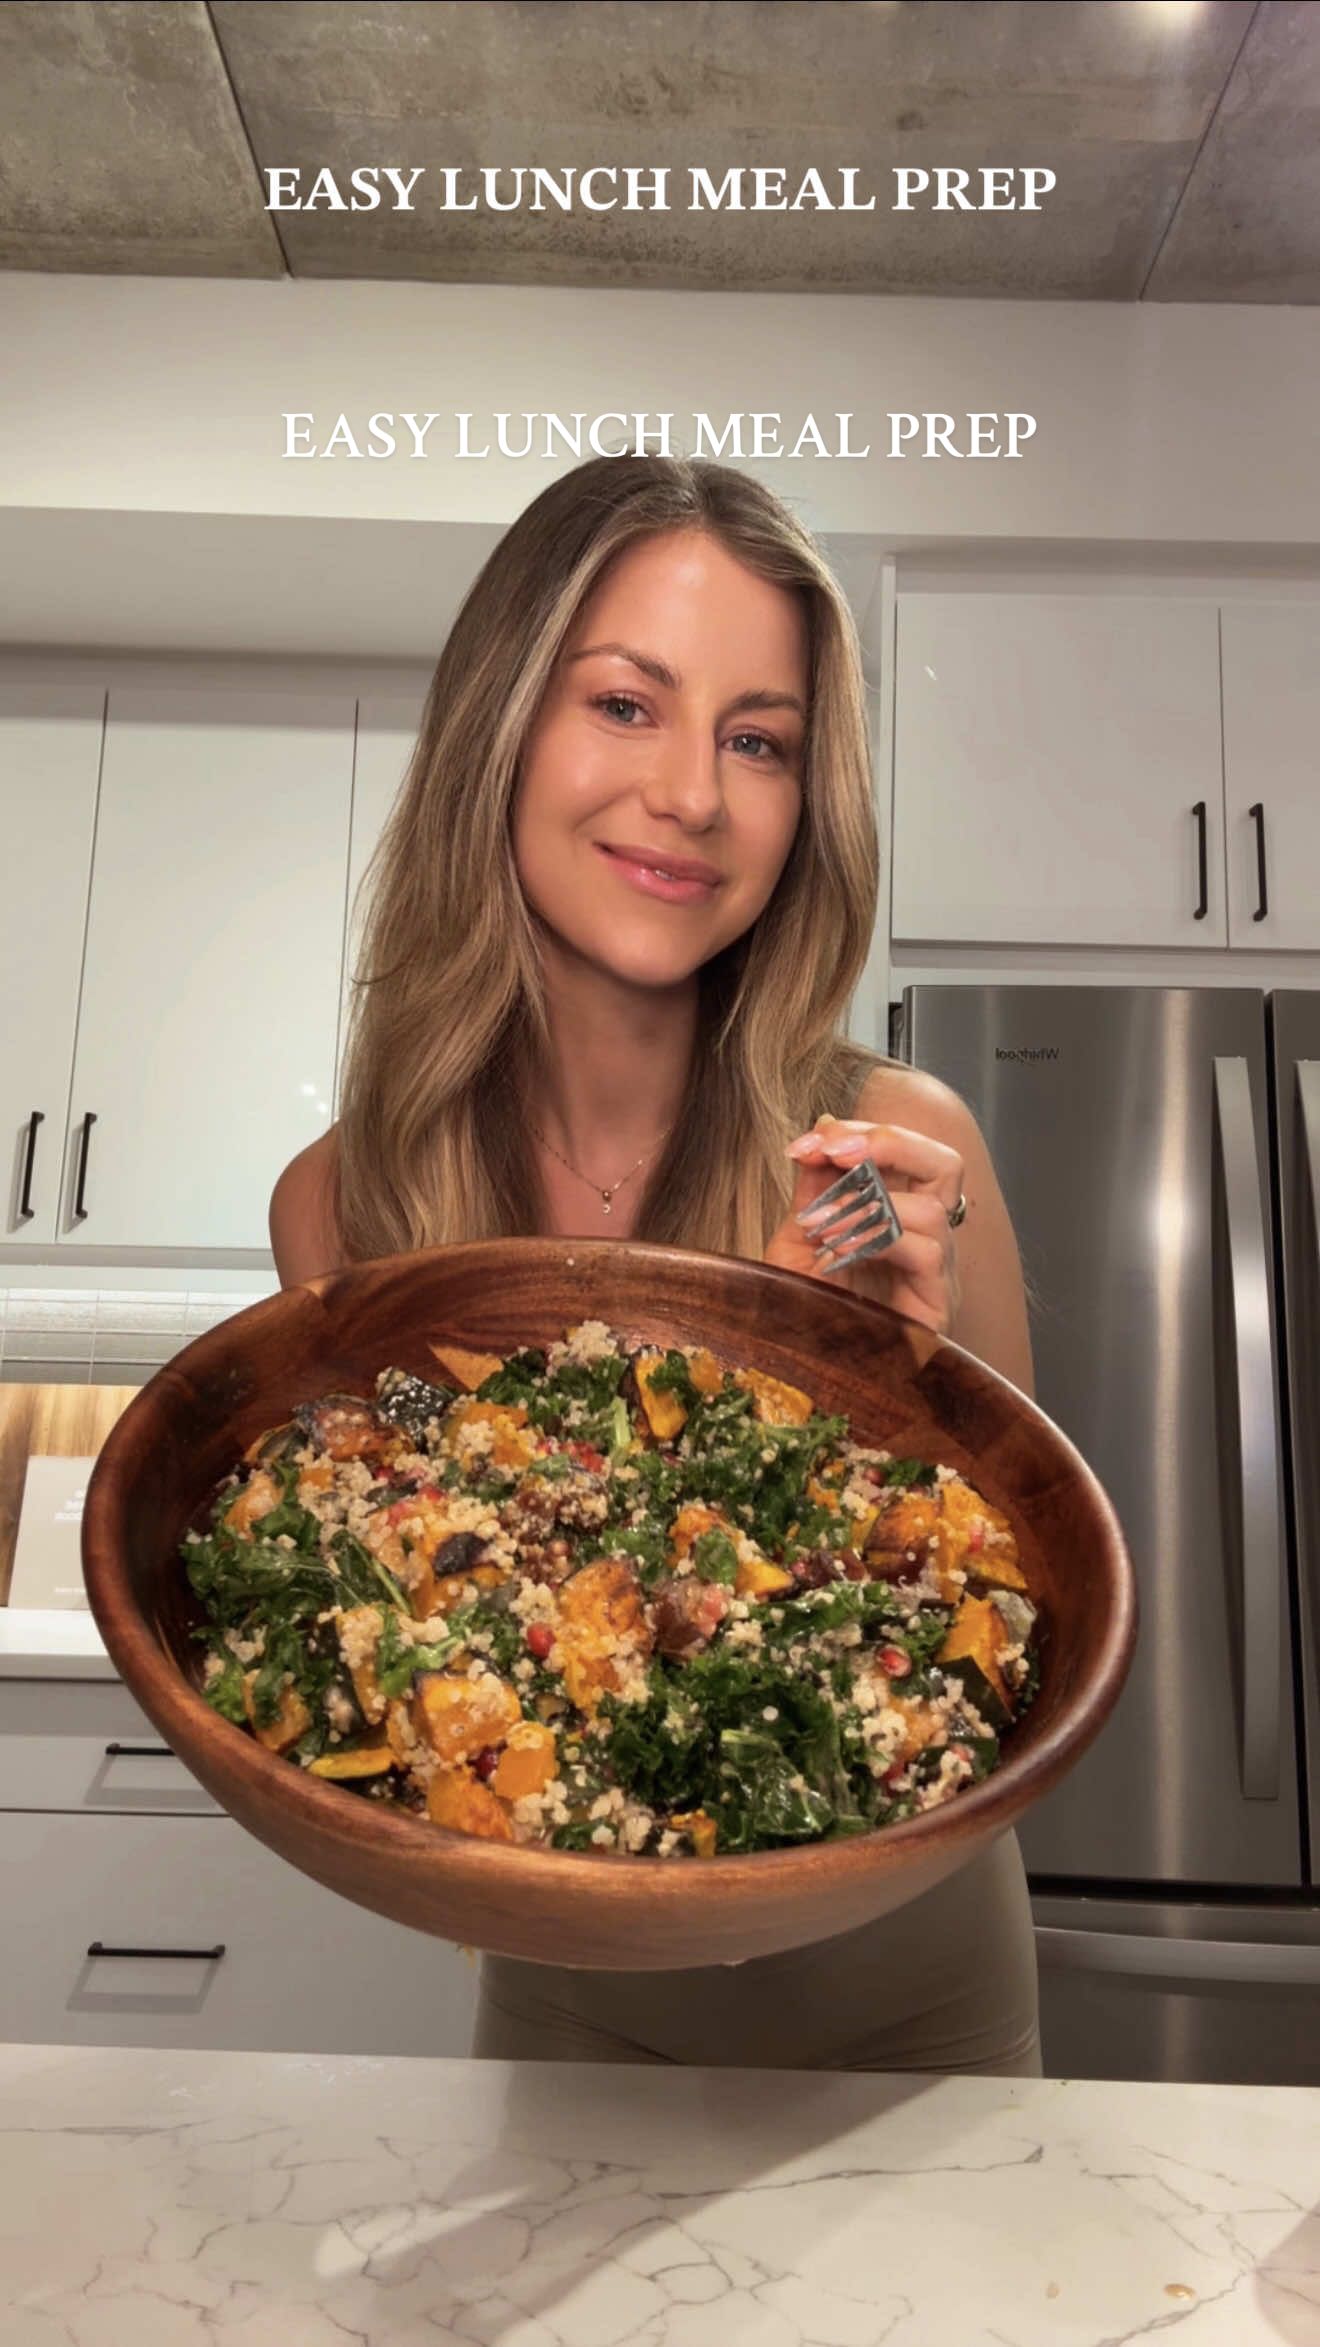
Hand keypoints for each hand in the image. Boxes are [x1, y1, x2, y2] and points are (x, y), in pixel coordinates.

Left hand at [764, 1114, 964, 1335]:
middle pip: (946, 1164)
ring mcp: (938, 1275)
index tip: (810, 1140)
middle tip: (835, 1149)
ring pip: (935, 1209)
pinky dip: (880, 1241)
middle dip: (888, 1142)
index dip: (864, 1133)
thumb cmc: (812, 1313)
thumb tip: (822, 1127)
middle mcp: (928, 1240)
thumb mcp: (802, 1237)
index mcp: (901, 1215)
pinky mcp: (937, 1308)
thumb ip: (816, 1186)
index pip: (909, 1153)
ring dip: (869, 1202)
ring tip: (821, 1222)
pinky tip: (838, 1251)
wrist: (811, 1379)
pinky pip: (928, 1254)